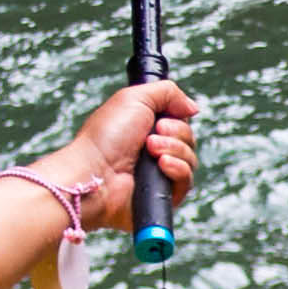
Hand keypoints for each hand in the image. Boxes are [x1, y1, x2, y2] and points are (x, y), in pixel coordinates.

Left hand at [70, 80, 199, 208]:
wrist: (95, 172)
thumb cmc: (106, 136)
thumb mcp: (135, 98)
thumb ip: (168, 92)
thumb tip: (193, 107)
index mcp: (147, 129)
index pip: (181, 122)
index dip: (177, 118)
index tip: (161, 119)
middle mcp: (154, 151)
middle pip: (189, 139)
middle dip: (175, 134)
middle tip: (150, 137)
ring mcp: (159, 175)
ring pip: (190, 160)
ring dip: (174, 150)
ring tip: (150, 151)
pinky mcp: (162, 196)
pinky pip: (187, 182)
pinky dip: (177, 170)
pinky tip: (161, 166)